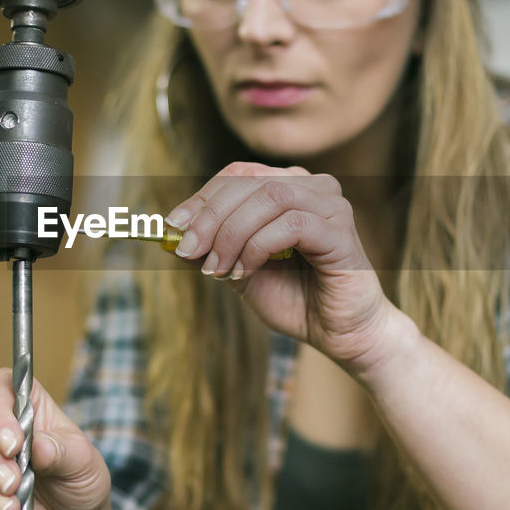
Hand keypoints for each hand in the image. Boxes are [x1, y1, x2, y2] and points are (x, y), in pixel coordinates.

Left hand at [165, 162, 401, 374]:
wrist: (340, 334)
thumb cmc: (295, 299)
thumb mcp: (239, 270)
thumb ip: (211, 248)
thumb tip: (168, 234)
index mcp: (289, 187)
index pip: (237, 174)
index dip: (202, 198)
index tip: (172, 228)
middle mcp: (313, 187)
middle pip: (249, 181)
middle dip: (209, 217)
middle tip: (188, 251)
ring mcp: (330, 206)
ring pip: (269, 197)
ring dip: (232, 233)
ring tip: (217, 269)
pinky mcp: (341, 231)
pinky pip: (291, 224)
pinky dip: (258, 246)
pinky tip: (245, 271)